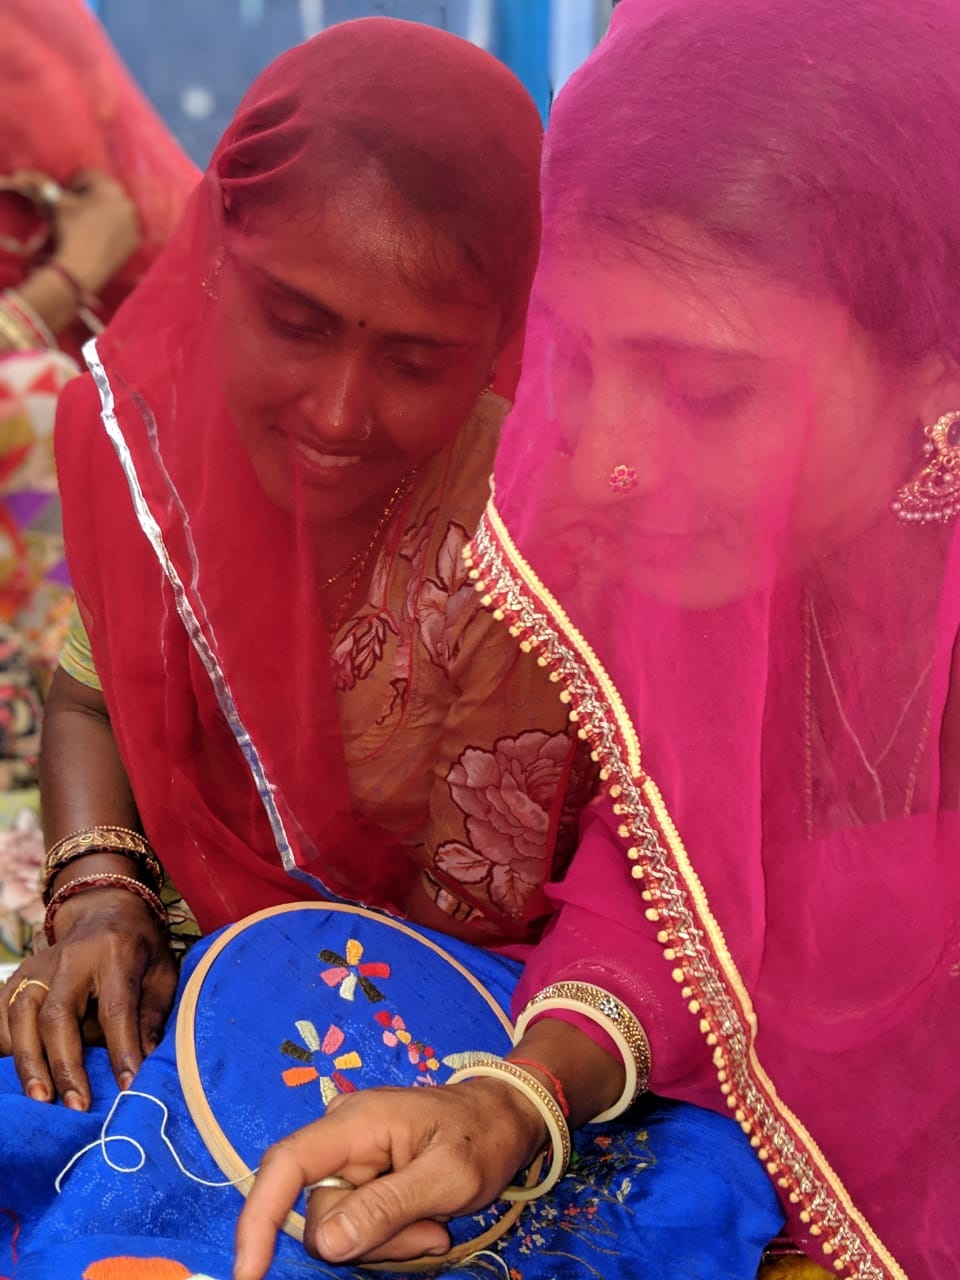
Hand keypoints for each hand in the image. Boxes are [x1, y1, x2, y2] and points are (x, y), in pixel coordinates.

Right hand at [0, 888, 176, 1109]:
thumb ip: (154, 1016)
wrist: (106, 910)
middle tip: (74, 1105)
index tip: (127, 1086)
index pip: (116, 1008)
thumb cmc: (140, 949)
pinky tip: (17, 1074)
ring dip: (28, 1061)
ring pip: (20, 1014)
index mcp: (116, 953)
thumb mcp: (162, 973)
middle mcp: (71, 958)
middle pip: (57, 1014)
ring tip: (41, 1099)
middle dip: (63, 1064)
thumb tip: (148, 1064)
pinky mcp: (19, 975)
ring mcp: (39, 965)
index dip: (121, 1049)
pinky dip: (6, 1045)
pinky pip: (1, 1012)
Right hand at [51, 169, 139, 294]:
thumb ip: (49, 188)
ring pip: (114, 209)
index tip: (66, 195)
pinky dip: (111, 228)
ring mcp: (133, 222)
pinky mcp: (135, 240)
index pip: (88, 176)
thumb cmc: (69, 231)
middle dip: (89, 197)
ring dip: (101, 212)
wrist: (82, 267)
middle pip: (103, 192)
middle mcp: (126, 201)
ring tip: (86, 224)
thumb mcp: (56, 204)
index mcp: (109, 187)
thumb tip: (38, 183)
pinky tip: (97, 237)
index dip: (73, 184)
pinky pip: (122, 227)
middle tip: (76, 208)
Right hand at [233, 1077, 546, 1279]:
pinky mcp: (361, 1178)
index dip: (258, 1218)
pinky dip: (389, 1237)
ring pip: (338, 1228)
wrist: (507, 1118)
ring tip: (434, 1224)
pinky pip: (356, 1225)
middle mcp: (340, 1136)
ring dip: (387, 1242)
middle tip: (430, 1233)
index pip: (286, 1164)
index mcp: (355, 1122)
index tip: (249, 1273)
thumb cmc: (483, 1137)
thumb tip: (325, 1243)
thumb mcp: (447, 1177)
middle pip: (319, 1213)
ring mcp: (349, 1159)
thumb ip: (386, 1208)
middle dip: (369, 1240)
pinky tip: (425, 1223)